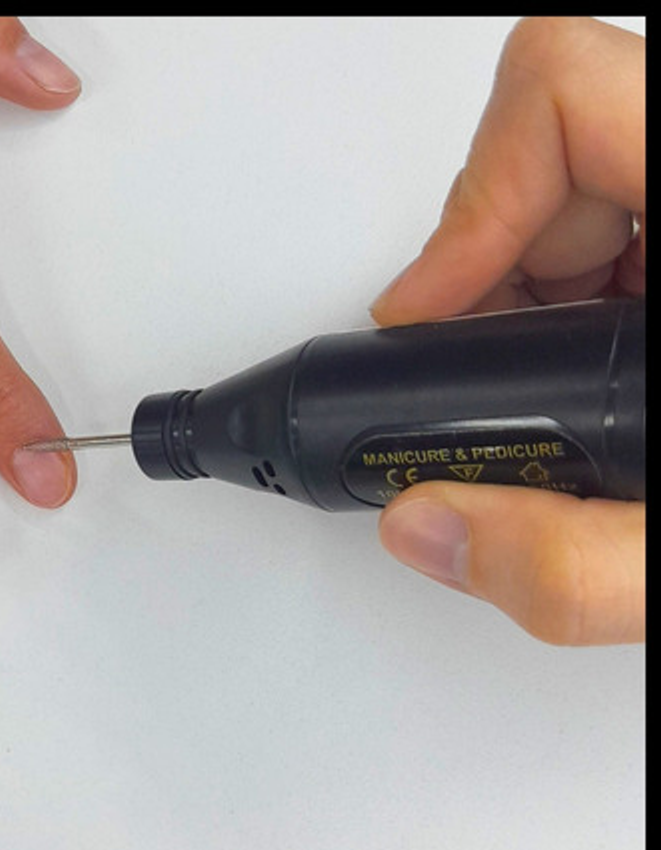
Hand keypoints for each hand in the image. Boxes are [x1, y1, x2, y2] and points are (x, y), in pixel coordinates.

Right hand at [370, 17, 643, 644]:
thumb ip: (575, 565)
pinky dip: (556, 305)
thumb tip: (430, 527)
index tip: (431, 312)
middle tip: (478, 368)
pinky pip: (600, 229)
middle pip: (550, 151)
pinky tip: (574, 380)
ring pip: (566, 189)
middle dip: (485, 270)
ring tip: (536, 387)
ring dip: (518, 292)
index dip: (471, 205)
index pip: (567, 104)